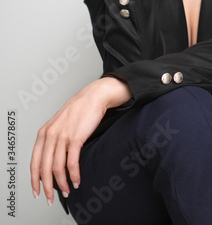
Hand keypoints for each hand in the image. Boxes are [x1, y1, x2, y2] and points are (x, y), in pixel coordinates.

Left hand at [30, 77, 131, 204]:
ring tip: (68, 191)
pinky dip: (74, 175)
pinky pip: (72, 163)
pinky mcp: (76, 138)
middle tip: (51, 198)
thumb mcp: (59, 123)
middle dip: (48, 187)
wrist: (94, 97)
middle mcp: (50, 134)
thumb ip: (53, 139)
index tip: (37, 191)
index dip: (35, 179)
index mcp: (44, 132)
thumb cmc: (79, 110)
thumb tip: (53, 161)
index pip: (34, 161)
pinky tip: (77, 181)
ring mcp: (62, 136)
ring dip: (62, 183)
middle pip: (44, 168)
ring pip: (57, 168)